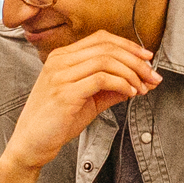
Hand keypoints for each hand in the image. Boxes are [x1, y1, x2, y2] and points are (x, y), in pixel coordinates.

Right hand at [4, 32, 157, 170]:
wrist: (31, 144)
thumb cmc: (57, 122)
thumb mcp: (89, 100)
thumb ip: (111, 88)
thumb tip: (140, 81)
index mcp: (63, 57)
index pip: (101, 38)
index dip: (128, 45)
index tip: (147, 58)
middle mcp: (60, 61)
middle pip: (107, 47)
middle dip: (136, 60)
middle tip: (152, 75)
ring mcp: (61, 75)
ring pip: (106, 61)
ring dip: (131, 73)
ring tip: (143, 87)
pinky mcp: (65, 93)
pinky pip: (101, 79)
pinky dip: (121, 84)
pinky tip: (130, 93)